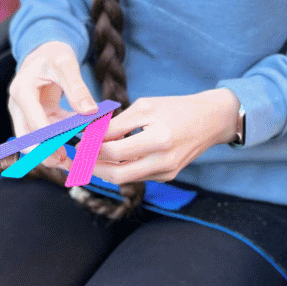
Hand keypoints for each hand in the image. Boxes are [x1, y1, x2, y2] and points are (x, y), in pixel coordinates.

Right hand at [7, 41, 97, 168]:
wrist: (45, 50)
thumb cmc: (54, 54)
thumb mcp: (66, 64)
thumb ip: (77, 87)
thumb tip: (90, 111)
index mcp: (22, 90)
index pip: (32, 120)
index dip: (46, 138)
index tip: (62, 152)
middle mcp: (19, 104)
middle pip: (25, 136)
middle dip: (42, 153)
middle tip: (64, 164)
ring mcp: (26, 112)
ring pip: (34, 140)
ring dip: (50, 152)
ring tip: (72, 164)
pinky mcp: (36, 117)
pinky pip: (46, 134)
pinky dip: (60, 141)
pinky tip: (77, 148)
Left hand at [91, 89, 241, 184]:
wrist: (210, 120)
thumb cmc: (176, 107)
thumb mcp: (145, 106)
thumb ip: (118, 123)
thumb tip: (92, 135)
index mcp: (158, 138)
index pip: (114, 150)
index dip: (92, 146)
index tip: (78, 139)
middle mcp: (163, 161)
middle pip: (115, 173)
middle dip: (91, 166)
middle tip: (76, 156)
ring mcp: (166, 172)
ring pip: (124, 179)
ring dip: (103, 169)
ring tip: (87, 157)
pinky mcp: (168, 176)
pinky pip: (137, 177)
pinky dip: (120, 169)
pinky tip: (110, 158)